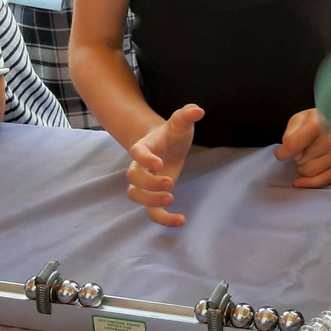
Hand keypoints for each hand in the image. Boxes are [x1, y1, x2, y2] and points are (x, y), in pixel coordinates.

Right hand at [126, 104, 204, 226]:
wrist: (167, 142)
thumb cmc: (173, 132)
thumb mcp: (181, 121)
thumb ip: (187, 114)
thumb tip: (198, 110)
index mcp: (145, 145)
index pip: (137, 152)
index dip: (145, 159)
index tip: (159, 164)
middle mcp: (139, 165)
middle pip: (132, 177)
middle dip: (148, 183)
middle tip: (170, 183)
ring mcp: (144, 182)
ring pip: (135, 195)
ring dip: (150, 201)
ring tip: (171, 199)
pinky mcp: (153, 195)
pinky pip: (151, 212)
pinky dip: (163, 220)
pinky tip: (181, 220)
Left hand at [274, 108, 330, 187]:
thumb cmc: (316, 121)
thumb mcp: (298, 119)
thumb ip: (290, 134)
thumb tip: (292, 154)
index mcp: (319, 123)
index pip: (294, 145)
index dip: (283, 152)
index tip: (280, 153)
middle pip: (301, 161)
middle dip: (297, 158)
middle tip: (303, 150)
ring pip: (309, 173)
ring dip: (304, 168)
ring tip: (309, 157)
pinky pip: (321, 182)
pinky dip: (309, 182)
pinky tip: (303, 179)